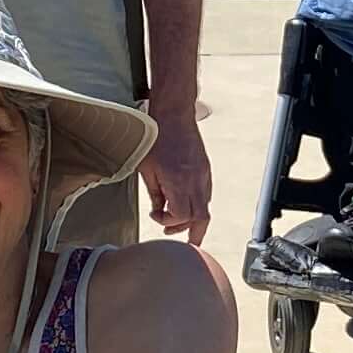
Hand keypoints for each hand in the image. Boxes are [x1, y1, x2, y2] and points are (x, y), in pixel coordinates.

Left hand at [142, 115, 216, 242]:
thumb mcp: (147, 169)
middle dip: (191, 233)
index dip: (169, 222)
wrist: (174, 115)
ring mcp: (203, 175)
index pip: (182, 216)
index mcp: (178, 181)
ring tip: (179, 223)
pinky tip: (184, 203)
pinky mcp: (205, 169)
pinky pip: (206, 194)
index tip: (156, 216)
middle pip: (202, 219)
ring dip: (194, 219)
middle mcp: (195, 181)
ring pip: (206, 208)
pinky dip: (197, 204)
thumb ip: (155, 193)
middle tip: (176, 237)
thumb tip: (158, 210)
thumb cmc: (156, 138)